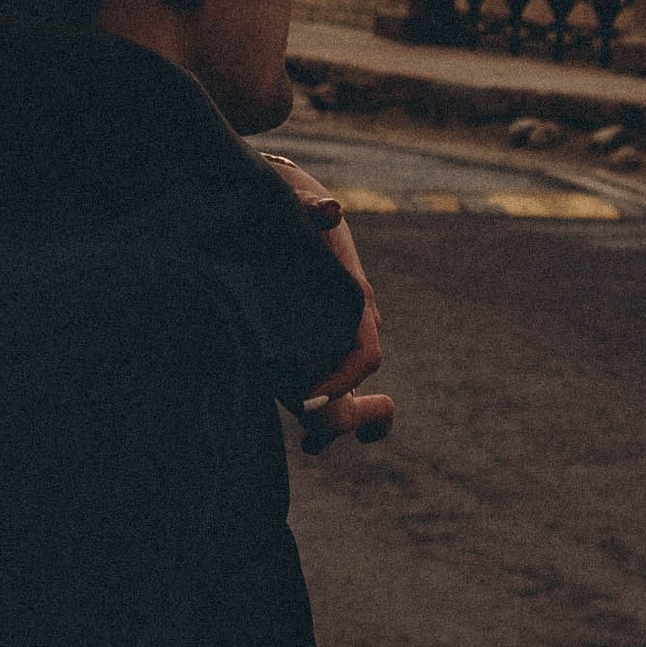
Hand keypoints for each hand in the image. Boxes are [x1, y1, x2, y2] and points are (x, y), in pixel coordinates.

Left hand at [261, 155, 394, 451]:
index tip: (309, 398)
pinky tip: (304, 439)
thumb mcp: (299, 201)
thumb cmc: (293, 203)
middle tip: (309, 433)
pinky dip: (318, 412)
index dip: (344, 381)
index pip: (364, 354)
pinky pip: (321, 389)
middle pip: (356, 383)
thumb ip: (310, 208)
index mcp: (353, 299)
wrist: (280, 202)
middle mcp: (347, 325)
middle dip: (341, 414)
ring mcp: (328, 338)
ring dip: (332, 422)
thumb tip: (330, 210)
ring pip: (342, 393)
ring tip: (310, 445)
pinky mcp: (304, 346)